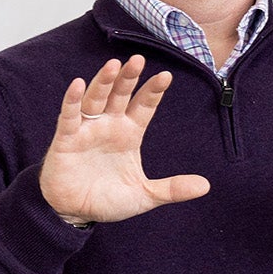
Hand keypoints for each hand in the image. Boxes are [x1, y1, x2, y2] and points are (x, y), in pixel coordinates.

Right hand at [39, 56, 209, 225]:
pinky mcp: (66, 139)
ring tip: (114, 65)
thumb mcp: (144, 195)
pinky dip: (72, 100)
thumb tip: (206, 186)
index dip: (153, 91)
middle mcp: (109, 126)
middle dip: (129, 77)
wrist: (75, 213)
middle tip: (139, 59)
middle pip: (120, 94)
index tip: (166, 76)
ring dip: (103, 81)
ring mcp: (87, 130)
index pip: (144, 106)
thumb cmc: (107, 200)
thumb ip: (172, 188)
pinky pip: (69, 116)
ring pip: (96, 99)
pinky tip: (77, 85)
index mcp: (129, 133)